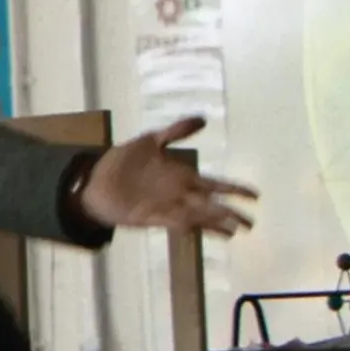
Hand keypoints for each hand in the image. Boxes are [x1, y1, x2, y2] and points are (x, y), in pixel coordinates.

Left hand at [78, 116, 257, 235]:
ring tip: (231, 232)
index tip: (256, 195)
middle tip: (250, 224)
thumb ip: (176, 131)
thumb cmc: (123, 162)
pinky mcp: (149, 217)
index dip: (235, 190)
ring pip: (196, 217)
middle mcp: (179, 194)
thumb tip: (204, 119)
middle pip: (211, 205)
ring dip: (212, 223)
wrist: (93, 178)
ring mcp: (166, 207)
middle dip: (231, 214)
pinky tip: (195, 228)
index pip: (216, 184)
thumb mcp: (150, 141)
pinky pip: (172, 223)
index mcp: (182, 177)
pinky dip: (184, 225)